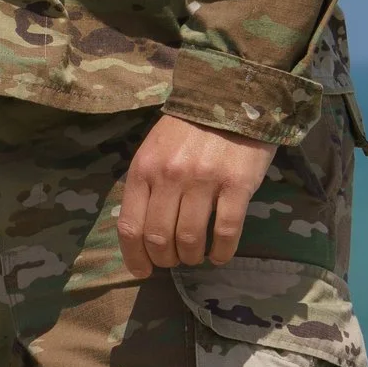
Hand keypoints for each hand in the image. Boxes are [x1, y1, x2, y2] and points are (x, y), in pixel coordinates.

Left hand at [116, 113, 274, 276]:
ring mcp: (204, 180)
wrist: (232, 96)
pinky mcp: (237, 184)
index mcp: (144, 168)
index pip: (130, 225)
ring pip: (191, 239)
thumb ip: (146, 184)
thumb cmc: (189, 128)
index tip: (144, 271)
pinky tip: (220, 254)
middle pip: (160, 238)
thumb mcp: (155, 149)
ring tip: (197, 256)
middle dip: (165, 259)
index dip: (135, 256)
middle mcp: (170, 176)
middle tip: (175, 260)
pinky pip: (226, 231)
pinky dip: (222, 252)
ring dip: (193, 257)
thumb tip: (142, 232)